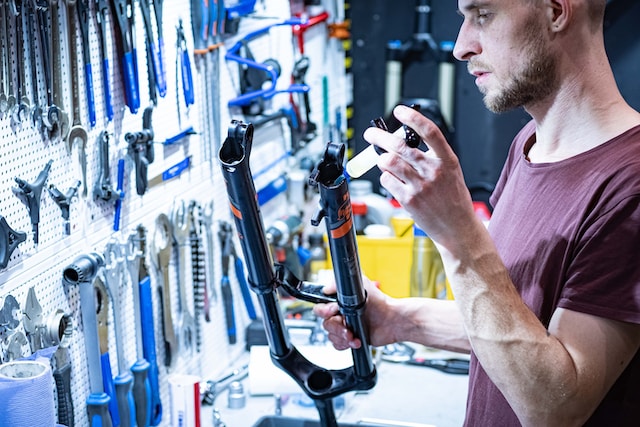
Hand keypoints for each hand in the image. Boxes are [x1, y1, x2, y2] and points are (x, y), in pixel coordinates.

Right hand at [313, 275, 397, 349]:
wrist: (392, 321)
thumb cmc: (380, 302)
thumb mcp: (361, 285)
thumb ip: (338, 284)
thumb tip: (325, 289)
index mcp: (339, 301)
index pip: (321, 307)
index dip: (325, 311)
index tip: (333, 311)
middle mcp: (340, 314)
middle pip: (325, 324)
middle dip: (336, 327)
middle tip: (346, 325)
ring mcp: (345, 327)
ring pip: (331, 336)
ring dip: (342, 336)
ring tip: (353, 334)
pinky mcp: (350, 339)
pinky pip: (338, 344)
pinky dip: (346, 344)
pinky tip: (356, 339)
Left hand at [365, 105, 478, 251]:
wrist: (458, 228)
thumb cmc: (453, 199)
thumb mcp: (450, 173)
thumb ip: (430, 158)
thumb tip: (401, 145)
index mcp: (447, 160)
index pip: (429, 131)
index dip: (413, 118)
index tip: (399, 110)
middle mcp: (434, 171)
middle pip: (400, 146)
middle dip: (379, 137)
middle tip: (370, 134)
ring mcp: (420, 186)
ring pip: (389, 162)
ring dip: (382, 159)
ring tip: (384, 161)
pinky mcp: (409, 200)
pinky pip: (387, 181)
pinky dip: (386, 177)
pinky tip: (393, 181)